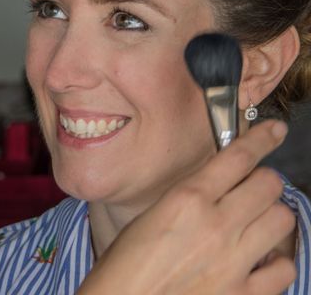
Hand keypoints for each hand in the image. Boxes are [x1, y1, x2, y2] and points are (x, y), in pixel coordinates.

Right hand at [77, 120, 296, 294]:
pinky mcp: (244, 294)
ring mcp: (234, 261)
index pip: (239, 157)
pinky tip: (259, 260)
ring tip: (256, 223)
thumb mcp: (151, 215)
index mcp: (188, 199)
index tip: (274, 130)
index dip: (262, 138)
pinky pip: (284, 268)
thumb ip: (189, 198)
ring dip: (272, 216)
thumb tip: (218, 186)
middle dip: (264, 181)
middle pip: (269, 184)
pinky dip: (276, 261)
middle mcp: (217, 224)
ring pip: (283, 219)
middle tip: (253, 188)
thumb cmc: (125, 263)